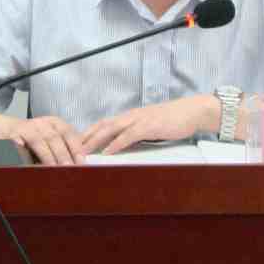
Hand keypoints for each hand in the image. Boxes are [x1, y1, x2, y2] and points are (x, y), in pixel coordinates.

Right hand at [0, 112, 84, 164]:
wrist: (2, 128)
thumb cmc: (31, 138)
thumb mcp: (50, 139)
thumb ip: (65, 148)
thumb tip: (82, 164)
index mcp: (54, 123)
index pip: (69, 133)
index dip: (76, 147)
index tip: (82, 162)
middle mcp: (42, 123)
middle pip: (55, 138)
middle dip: (64, 154)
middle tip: (70, 169)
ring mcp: (26, 128)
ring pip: (39, 141)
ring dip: (47, 156)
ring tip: (54, 169)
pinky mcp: (11, 135)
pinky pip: (18, 143)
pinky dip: (22, 150)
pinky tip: (26, 159)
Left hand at [81, 96, 217, 155]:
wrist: (192, 112)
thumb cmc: (173, 120)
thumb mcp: (151, 127)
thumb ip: (138, 133)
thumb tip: (125, 145)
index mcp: (131, 116)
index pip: (104, 123)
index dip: (89, 133)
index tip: (76, 144)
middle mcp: (131, 116)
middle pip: (102, 125)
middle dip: (86, 137)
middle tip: (71, 149)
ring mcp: (140, 119)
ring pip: (111, 128)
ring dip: (95, 140)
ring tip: (83, 151)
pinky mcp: (150, 125)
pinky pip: (129, 135)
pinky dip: (117, 143)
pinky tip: (108, 152)